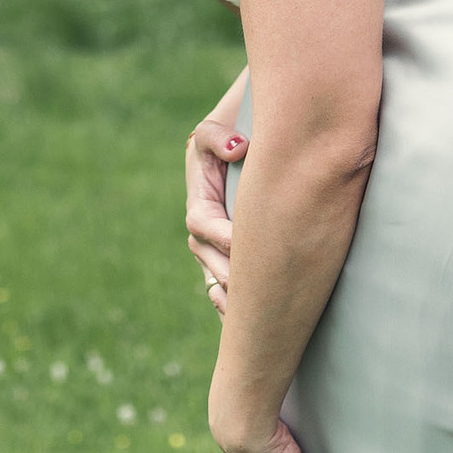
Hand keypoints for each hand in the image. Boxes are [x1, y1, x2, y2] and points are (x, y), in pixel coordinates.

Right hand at [185, 110, 245, 315]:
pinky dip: (233, 307)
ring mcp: (217, 248)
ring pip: (218, 279)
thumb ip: (217, 136)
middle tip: (253, 293)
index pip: (203, 225)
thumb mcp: (218, 129)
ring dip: (232, 297)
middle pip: (210, 260)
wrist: (246, 146)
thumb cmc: (232, 136)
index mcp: (200, 202)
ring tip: (251, 317)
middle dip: (230, 276)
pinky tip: (247, 324)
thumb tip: (237, 149)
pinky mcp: (233, 259)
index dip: (222, 236)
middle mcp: (204, 231)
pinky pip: (227, 289)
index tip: (244, 245)